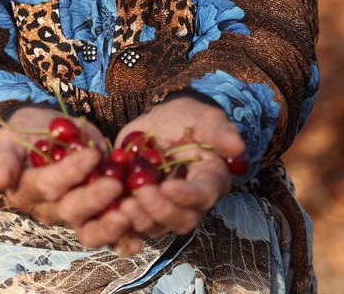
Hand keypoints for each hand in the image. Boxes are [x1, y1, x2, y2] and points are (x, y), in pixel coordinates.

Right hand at [0, 107, 127, 237]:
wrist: (42, 137)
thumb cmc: (25, 136)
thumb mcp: (10, 141)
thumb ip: (5, 160)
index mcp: (27, 191)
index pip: (50, 185)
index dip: (70, 172)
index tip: (91, 155)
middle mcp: (49, 209)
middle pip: (71, 210)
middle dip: (93, 200)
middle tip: (115, 185)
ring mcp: (73, 216)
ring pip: (89, 231)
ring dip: (110, 227)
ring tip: (129, 215)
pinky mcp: (94, 217)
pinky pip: (109, 235)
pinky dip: (125, 240)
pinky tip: (139, 240)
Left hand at [106, 96, 244, 252]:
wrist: (163, 122)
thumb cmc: (189, 119)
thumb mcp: (205, 118)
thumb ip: (220, 132)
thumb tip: (237, 146)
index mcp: (209, 182)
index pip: (202, 196)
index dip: (186, 196)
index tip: (168, 186)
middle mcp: (189, 202)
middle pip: (180, 220)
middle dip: (160, 211)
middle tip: (140, 196)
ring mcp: (163, 206)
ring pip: (154, 226)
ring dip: (138, 219)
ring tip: (122, 205)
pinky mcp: (140, 205)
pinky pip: (131, 223)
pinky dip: (119, 223)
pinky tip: (107, 214)